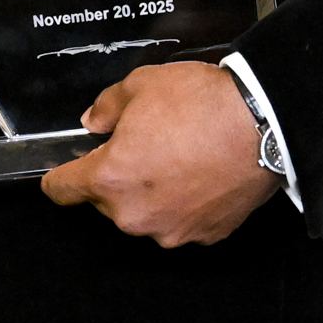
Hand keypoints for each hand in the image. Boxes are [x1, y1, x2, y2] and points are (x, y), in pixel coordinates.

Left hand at [40, 60, 280, 246]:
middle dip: (116, 177)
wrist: (263, 125)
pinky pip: (181, 221)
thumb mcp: (140, 86)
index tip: (61, 174)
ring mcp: (172, 230)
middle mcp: (135, 214)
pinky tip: (200, 174)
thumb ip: (107, 107)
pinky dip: (184, 203)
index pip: (62, 190)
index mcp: (110, 178)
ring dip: (151, 193)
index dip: (58, 178)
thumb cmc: (202, 105)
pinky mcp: (205, 236)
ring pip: (145, 213)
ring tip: (178, 158)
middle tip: (143, 146)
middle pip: (107, 201)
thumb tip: (94, 122)